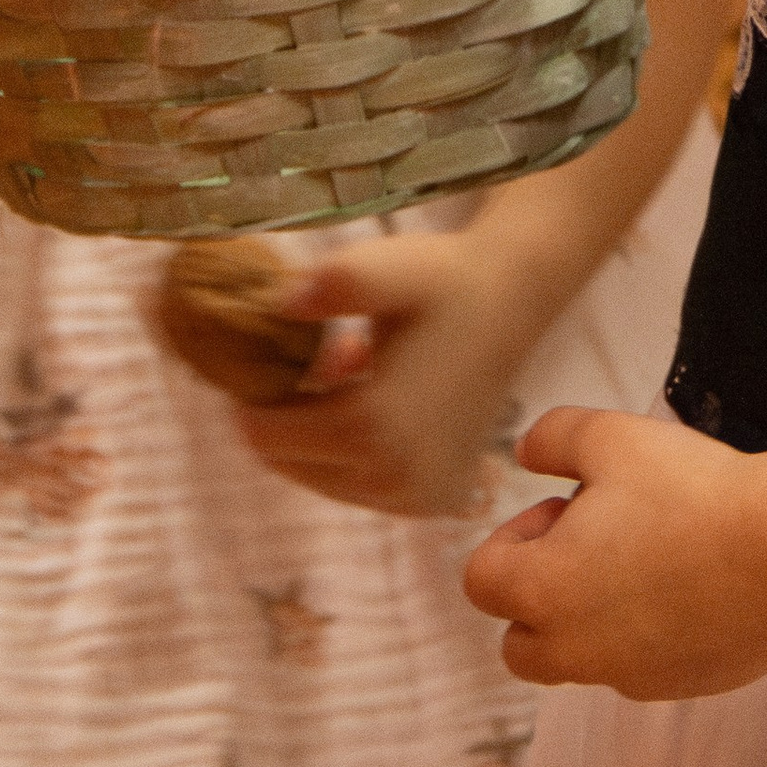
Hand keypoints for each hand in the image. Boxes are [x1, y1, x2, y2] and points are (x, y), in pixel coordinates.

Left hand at [229, 231, 544, 519]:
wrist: (511, 303)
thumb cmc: (444, 281)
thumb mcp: (390, 265)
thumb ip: (336, 280)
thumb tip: (282, 306)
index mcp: (375, 429)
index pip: (263, 437)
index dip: (255, 394)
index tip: (275, 354)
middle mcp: (396, 480)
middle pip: (288, 463)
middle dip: (288, 414)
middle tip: (323, 359)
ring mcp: (417, 499)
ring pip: (321, 477)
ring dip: (320, 431)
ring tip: (354, 373)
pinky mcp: (432, 501)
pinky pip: (359, 485)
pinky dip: (351, 448)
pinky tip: (377, 397)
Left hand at [464, 407, 766, 699]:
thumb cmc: (691, 492)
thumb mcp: (608, 437)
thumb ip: (550, 438)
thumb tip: (525, 453)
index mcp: (544, 591)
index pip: (482, 582)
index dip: (513, 539)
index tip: (564, 509)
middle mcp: (577, 649)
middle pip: (520, 646)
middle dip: (541, 599)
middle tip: (596, 545)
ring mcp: (632, 676)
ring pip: (585, 660)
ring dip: (596, 618)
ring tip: (652, 559)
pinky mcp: (684, 687)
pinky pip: (644, 670)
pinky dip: (652, 637)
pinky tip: (696, 586)